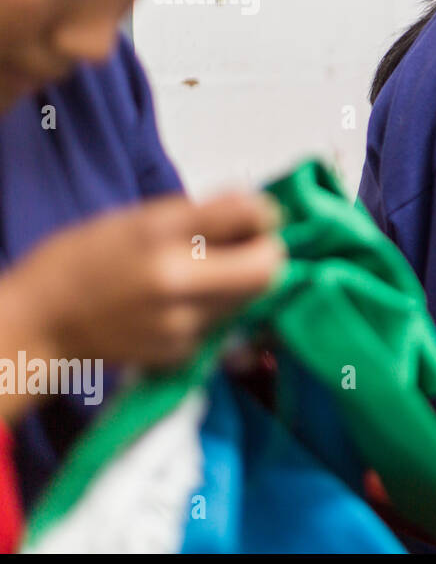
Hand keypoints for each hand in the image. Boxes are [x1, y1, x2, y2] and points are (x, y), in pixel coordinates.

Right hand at [0, 192, 284, 368]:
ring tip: (211, 273)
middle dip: (267, 254)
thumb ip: (199, 215)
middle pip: (267, 268)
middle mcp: (176, 279)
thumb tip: (256, 209)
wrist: (40, 324)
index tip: (258, 216)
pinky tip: (187, 303)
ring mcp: (181, 322)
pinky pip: (224, 324)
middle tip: (250, 246)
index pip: (248, 215)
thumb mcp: (137, 219)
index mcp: (160, 233)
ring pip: (251, 298)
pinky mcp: (183, 354)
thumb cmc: (84, 260)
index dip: (263, 215)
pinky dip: (218, 310)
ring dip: (246, 282)